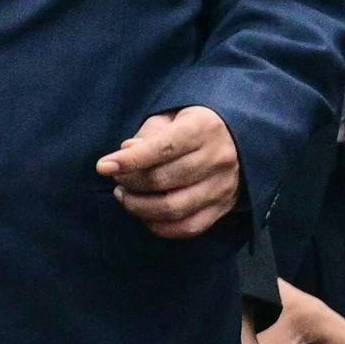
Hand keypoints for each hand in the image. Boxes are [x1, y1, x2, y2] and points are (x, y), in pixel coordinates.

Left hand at [100, 108, 241, 236]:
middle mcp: (218, 158)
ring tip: (125, 197)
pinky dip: (160, 227)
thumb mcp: (174, 116)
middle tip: (117, 179)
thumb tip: (126, 152)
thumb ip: (148, 133)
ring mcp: (223, 186)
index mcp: (204, 128)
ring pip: (173, 207)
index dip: (130, 160)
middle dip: (130, 183)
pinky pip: (188, 227)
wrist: (241, 141)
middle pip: (164, 180)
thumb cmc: (197, 125)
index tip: (104, 166)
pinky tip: (145, 215)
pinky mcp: (223, 208)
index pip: (163, 148)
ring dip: (140, 207)